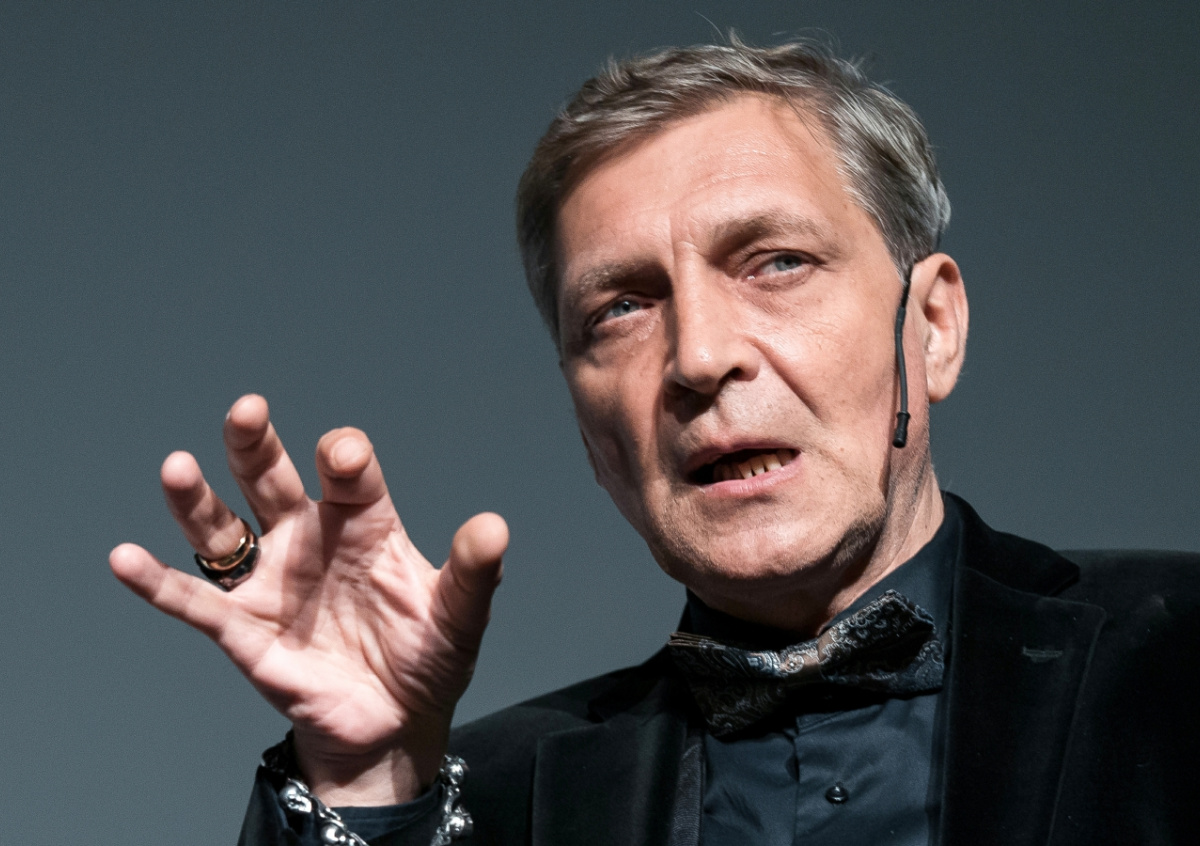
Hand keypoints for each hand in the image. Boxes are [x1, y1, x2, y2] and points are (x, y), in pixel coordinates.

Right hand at [110, 394, 506, 804]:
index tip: (341, 454)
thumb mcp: (459, 617)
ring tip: (177, 467)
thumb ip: (474, 573)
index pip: (348, 476)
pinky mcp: (243, 630)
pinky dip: (158, 583)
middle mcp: (309, 540)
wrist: (395, 725)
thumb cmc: (427, 658)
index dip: (344, 459)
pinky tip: (124, 557)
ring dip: (196, 501)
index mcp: (364, 525)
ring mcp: (272, 582)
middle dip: (256, 446)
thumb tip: (494, 526)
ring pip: (223, 529)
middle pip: (273, 480)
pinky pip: (194, 601)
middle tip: (247, 410)